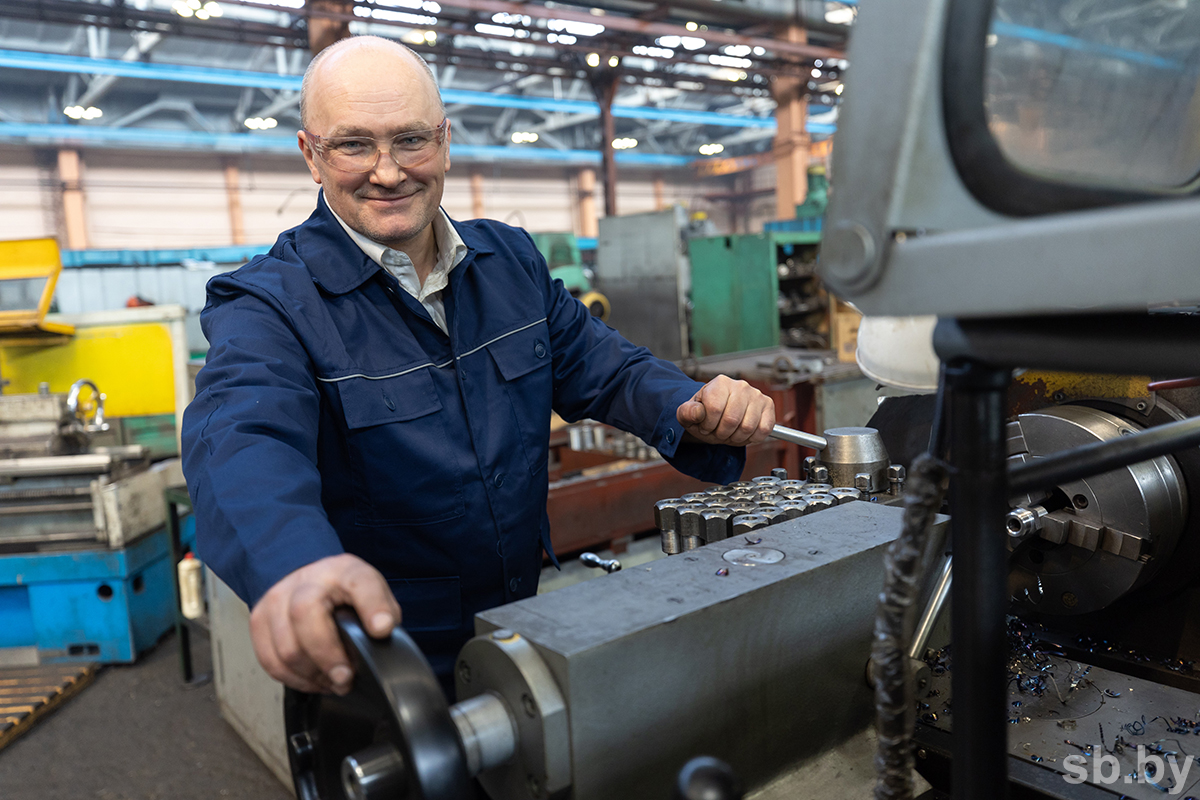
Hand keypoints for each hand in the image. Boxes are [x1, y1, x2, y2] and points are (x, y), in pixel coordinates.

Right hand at [249, 554, 399, 694]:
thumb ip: (383, 612)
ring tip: (332, 682)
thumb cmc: (344, 592)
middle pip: (305, 614)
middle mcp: (307, 580)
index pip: (359, 582)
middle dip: (327, 656)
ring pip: (285, 646)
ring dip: (311, 675)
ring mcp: (277, 598)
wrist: (309, 579)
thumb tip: (381, 636)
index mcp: (344, 571)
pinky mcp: (259, 619)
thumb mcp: (372, 592)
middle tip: (345, 677)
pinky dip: (294, 679)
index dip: (372, 606)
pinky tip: (313, 680)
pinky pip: (271, 660)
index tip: (382, 629)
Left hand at [676, 375, 774, 446]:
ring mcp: (756, 395)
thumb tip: (697, 412)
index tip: (705, 426)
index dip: (708, 425)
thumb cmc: (705, 414)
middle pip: (732, 420)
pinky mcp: (768, 406)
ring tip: (729, 433)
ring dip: (736, 438)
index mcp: (720, 383)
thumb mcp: (688, 414)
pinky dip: (752, 438)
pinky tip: (743, 433)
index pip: (714, 409)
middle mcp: (740, 386)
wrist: (720, 414)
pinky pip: (763, 429)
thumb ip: (687, 412)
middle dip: (722, 433)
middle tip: (718, 432)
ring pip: (748, 427)